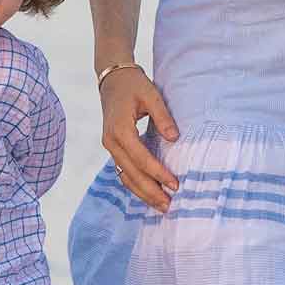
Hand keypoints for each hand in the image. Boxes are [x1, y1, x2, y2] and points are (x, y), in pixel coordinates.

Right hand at [98, 64, 180, 213]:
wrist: (112, 79)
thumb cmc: (133, 85)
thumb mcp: (151, 95)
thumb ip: (163, 117)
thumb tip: (175, 138)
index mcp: (120, 129)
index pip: (140, 158)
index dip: (158, 173)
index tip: (175, 184)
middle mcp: (111, 141)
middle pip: (130, 173)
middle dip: (150, 191)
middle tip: (169, 205)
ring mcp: (110, 146)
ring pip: (125, 176)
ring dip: (142, 192)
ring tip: (161, 205)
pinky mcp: (113, 148)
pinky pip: (123, 171)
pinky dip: (136, 184)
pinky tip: (150, 193)